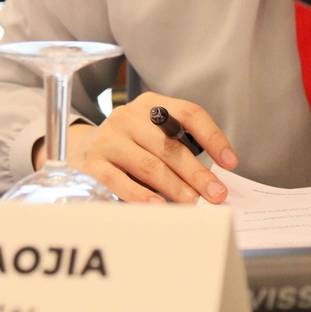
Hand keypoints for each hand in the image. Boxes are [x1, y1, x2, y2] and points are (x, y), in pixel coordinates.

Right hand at [34, 92, 237, 203]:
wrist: (80, 148)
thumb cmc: (130, 145)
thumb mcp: (152, 134)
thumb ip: (178, 147)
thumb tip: (212, 180)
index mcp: (151, 104)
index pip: (188, 113)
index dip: (212, 137)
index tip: (230, 162)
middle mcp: (129, 117)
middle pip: (169, 144)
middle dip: (197, 172)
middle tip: (217, 194)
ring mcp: (109, 138)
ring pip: (149, 164)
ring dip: (174, 186)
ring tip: (193, 204)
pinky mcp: (93, 162)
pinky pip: (120, 181)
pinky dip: (141, 195)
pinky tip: (158, 207)